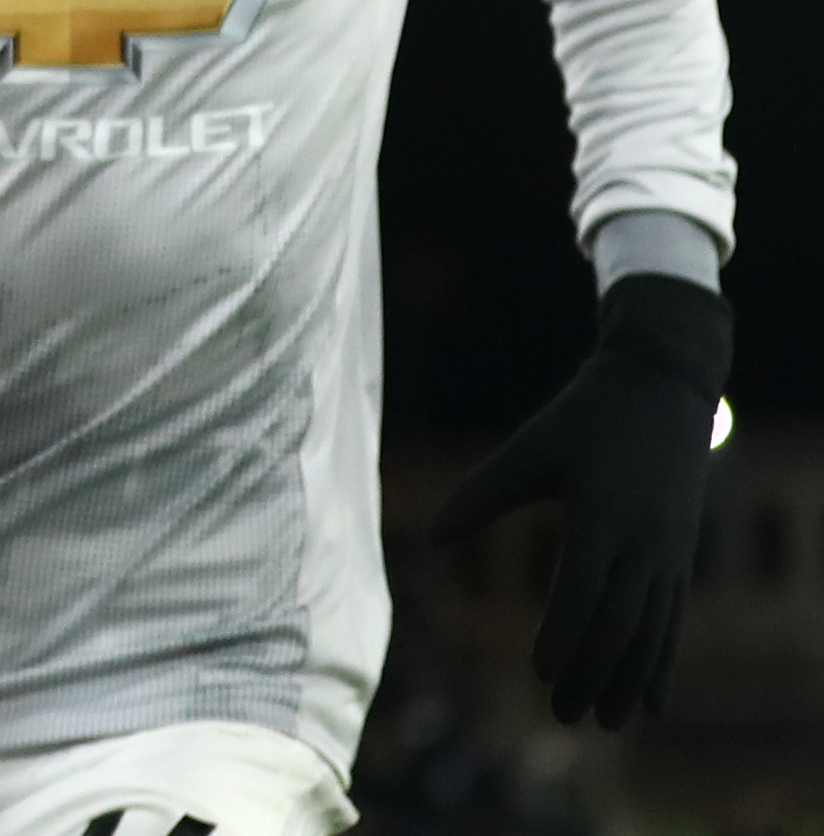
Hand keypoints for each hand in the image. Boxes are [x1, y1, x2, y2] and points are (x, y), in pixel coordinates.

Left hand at [434, 273, 730, 727]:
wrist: (662, 389)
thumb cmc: (585, 419)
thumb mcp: (531, 448)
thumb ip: (482, 493)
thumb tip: (430, 537)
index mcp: (602, 516)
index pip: (582, 591)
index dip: (562, 634)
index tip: (538, 671)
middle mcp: (643, 543)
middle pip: (619, 623)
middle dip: (592, 672)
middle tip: (563, 716)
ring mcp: (669, 552)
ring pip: (652, 630)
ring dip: (630, 679)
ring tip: (607, 723)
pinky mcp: (681, 555)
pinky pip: (674, 620)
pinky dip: (662, 661)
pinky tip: (653, 700)